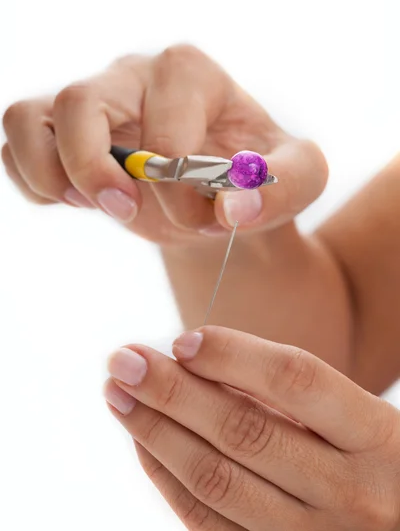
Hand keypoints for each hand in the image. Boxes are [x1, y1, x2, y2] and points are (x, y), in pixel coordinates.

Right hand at [1, 45, 326, 243]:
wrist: (219, 190)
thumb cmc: (254, 177)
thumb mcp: (298, 178)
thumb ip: (285, 185)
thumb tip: (234, 207)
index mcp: (190, 73)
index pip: (165, 122)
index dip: (180, 184)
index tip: (205, 221)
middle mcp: (132, 76)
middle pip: (80, 101)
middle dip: (96, 170)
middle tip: (126, 211)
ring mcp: (91, 101)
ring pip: (27, 116)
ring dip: (47, 171)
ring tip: (86, 204)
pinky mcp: (63, 132)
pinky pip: (17, 144)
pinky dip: (31, 179)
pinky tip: (72, 200)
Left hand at [104, 326, 399, 529]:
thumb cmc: (371, 458)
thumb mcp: (355, 416)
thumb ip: (288, 391)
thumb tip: (194, 360)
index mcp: (374, 437)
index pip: (295, 380)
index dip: (233, 354)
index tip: (181, 340)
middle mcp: (348, 492)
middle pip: (243, 431)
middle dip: (172, 391)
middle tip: (124, 359)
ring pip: (216, 481)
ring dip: (156, 432)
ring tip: (119, 395)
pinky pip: (207, 523)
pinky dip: (167, 477)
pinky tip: (145, 441)